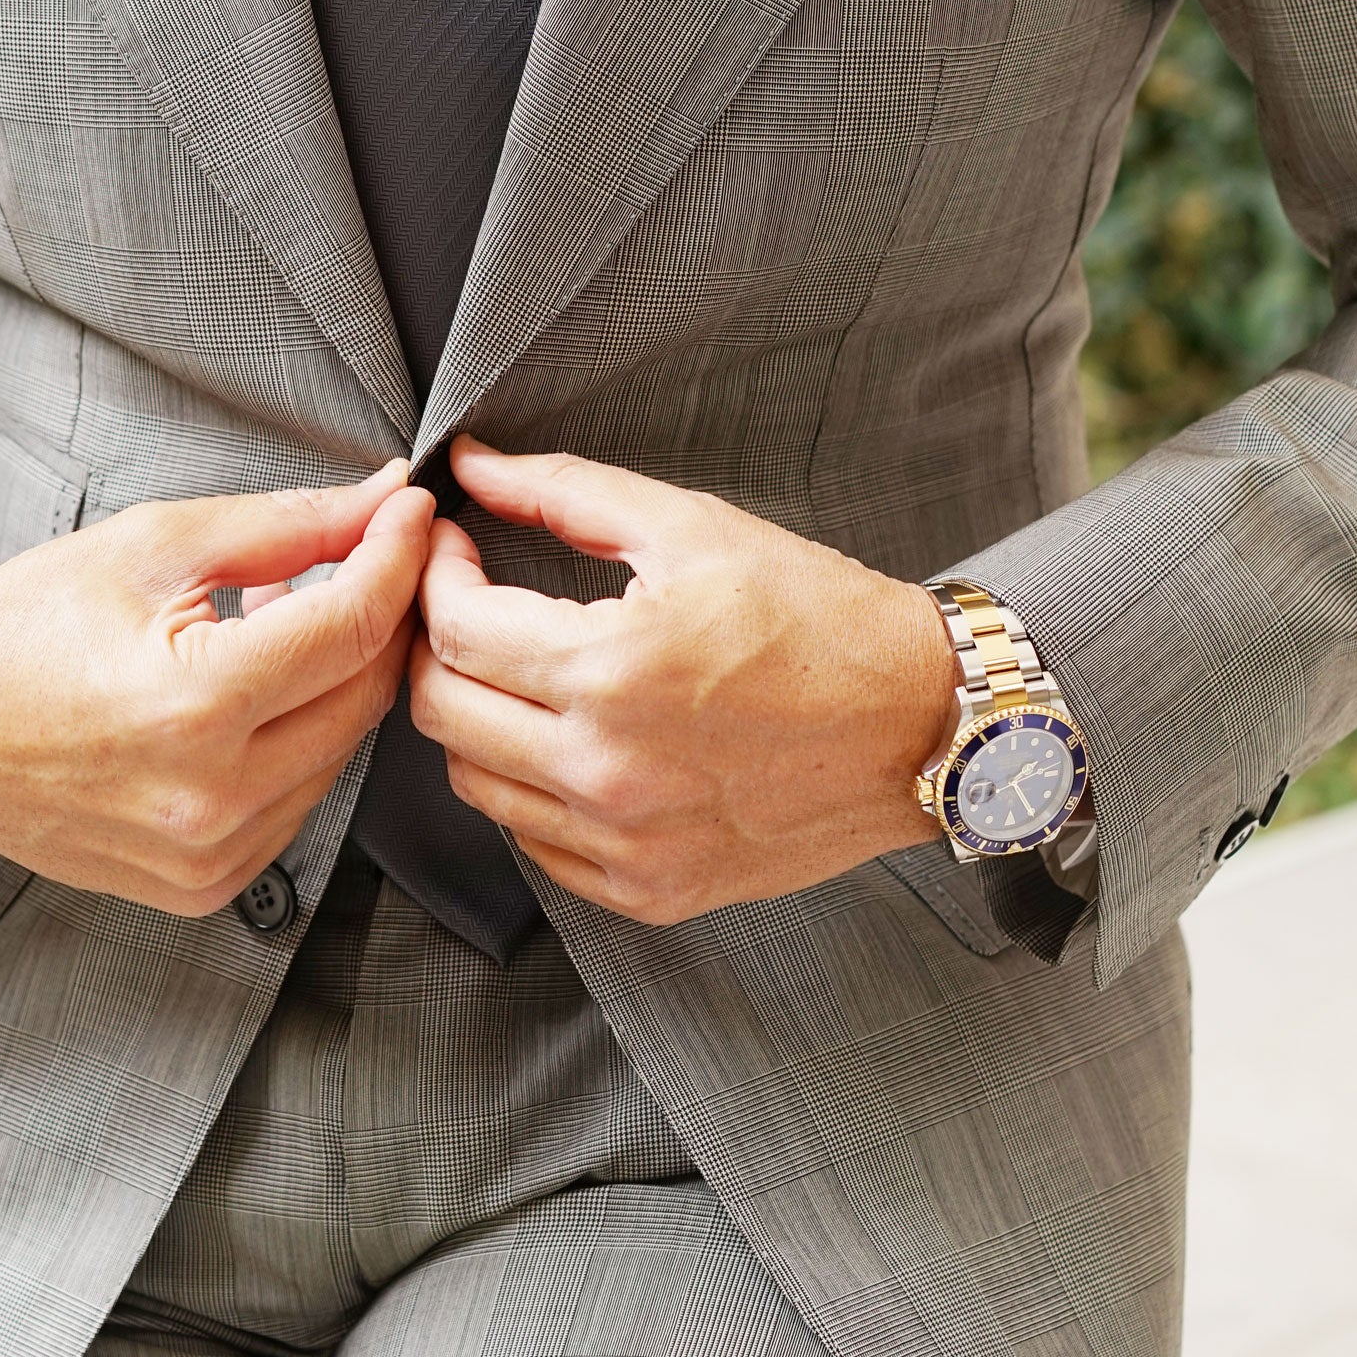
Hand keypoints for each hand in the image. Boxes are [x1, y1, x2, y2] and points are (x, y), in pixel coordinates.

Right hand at [0, 460, 432, 913]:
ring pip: (342, 751)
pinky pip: (300, 801)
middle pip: (365, 694)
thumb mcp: (155, 546)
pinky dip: (299, 739)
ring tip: (287, 618)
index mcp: (194, 706)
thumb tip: (383, 503)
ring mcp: (208, 856)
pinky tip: (254, 691)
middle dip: (379, 615)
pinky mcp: (205, 884)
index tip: (411, 513)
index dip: (397, 556)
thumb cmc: (21, 627)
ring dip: (338, 680)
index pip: (353, 625)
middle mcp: (209, 799)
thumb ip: (287, 525)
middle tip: (366, 554)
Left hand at [409, 439, 957, 925]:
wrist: (920, 724)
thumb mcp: (690, 527)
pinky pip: (535, 843)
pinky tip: (567, 739)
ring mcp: (626, 843)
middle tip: (470, 606)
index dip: (436, 577)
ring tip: (518, 671)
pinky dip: (529, 788)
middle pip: (441, 712)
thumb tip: (467, 466)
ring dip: (476, 719)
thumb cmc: (816, 615)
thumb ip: (563, 491)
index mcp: (611, 671)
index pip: (455, 630)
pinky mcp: (649, 890)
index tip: (454, 550)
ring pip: (475, 784)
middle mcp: (607, 771)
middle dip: (436, 646)